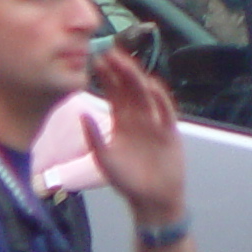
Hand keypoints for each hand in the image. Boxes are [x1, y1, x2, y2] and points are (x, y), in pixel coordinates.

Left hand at [81, 46, 186, 227]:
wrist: (152, 199)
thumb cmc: (128, 181)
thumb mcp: (104, 159)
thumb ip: (93, 137)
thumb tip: (82, 113)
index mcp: (121, 122)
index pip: (113, 93)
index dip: (106, 77)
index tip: (96, 61)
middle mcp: (137, 117)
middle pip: (129, 87)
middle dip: (120, 70)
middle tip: (109, 52)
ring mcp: (154, 122)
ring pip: (145, 93)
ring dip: (136, 77)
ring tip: (125, 63)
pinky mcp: (169, 131)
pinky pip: (165, 110)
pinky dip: (159, 97)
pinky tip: (151, 85)